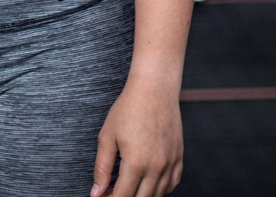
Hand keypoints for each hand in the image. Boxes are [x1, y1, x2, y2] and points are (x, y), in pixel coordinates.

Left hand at [90, 81, 182, 196]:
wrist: (154, 89)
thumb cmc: (129, 108)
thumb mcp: (107, 136)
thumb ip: (102, 167)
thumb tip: (96, 193)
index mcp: (136, 163)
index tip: (102, 196)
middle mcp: (156, 167)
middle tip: (111, 191)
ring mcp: (170, 164)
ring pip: (157, 195)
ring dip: (141, 195)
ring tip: (127, 185)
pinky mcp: (178, 158)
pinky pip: (171, 185)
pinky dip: (159, 189)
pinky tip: (147, 182)